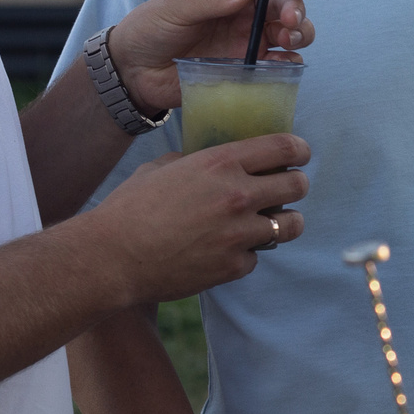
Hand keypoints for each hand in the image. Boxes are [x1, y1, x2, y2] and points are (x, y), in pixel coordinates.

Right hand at [85, 133, 311, 304]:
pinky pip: (258, 256)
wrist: (112, 257)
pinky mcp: (234, 266)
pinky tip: (224, 249)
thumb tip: (218, 162)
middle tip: (286, 189)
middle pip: (298, 185)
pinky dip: (246, 253)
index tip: (300, 154)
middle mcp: (237, 195)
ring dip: (282, 221)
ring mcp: (239, 233)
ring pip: (291, 224)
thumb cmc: (130, 208)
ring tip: (267, 222)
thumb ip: (198, 161)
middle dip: (295, 184)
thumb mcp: (163, 167)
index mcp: (220, 163)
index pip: (283, 147)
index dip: (299, 149)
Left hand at [107, 0, 322, 115]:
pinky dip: (290, 62)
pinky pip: (280, 63)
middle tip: (289, 22)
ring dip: (300, 33)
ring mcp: (250, 37)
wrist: (135, 71)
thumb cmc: (151, 28)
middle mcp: (246, 8)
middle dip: (295, 9)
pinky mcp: (249, 65)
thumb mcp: (175, 7)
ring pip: (292, 32)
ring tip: (288, 40)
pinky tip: (284, 63)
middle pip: (286, 3)